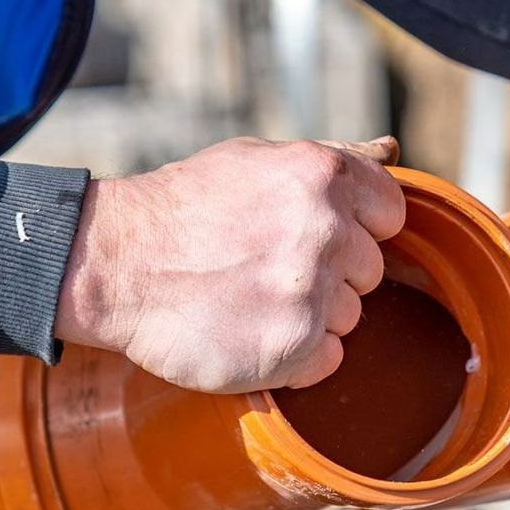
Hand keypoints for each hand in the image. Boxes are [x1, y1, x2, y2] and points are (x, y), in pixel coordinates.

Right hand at [54, 136, 404, 392]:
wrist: (116, 263)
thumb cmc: (189, 208)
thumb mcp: (258, 159)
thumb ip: (333, 158)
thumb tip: (393, 150)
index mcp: (323, 175)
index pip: (390, 213)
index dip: (359, 227)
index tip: (321, 235)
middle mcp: (325, 229)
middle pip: (370, 269)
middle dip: (332, 272)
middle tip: (271, 267)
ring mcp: (310, 290)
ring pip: (350, 316)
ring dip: (312, 315)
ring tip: (254, 298)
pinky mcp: (292, 346)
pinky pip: (329, 358)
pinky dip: (297, 356)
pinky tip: (254, 331)